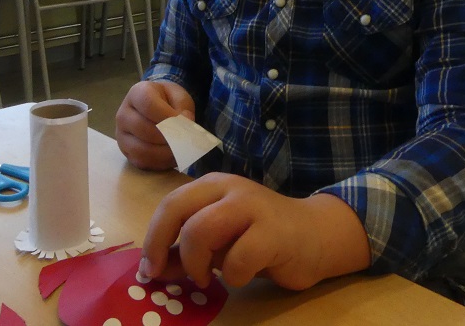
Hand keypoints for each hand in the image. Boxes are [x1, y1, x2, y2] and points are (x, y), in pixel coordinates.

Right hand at [116, 80, 195, 169]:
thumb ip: (183, 107)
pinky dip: (160, 163)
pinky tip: (173, 157)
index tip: (184, 123)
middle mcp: (123, 114)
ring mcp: (121, 135)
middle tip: (186, 140)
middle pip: (144, 129)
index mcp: (137, 94)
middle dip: (168, 137)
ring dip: (165, 153)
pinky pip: (142, 162)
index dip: (167, 116)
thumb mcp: (179, 96)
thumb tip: (185, 123)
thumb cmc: (168, 101)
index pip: (148, 105)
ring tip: (181, 150)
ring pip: (142, 150)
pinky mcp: (126, 152)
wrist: (155, 109)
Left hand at [139, 173, 370, 290]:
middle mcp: (230, 188)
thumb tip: (152, 269)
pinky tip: (242, 275)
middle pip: (178, 209)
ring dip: (197, 264)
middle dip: (162, 245)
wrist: (316, 235)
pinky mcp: (273, 232)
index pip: (170, 204)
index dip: (152, 238)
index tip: (148, 268)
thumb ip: (187, 250)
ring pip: (202, 231)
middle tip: (164, 274)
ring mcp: (253, 207)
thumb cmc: (261, 238)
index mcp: (213, 186)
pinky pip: (237, 259)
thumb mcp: (219, 241)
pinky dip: (233, 275)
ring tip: (208, 278)